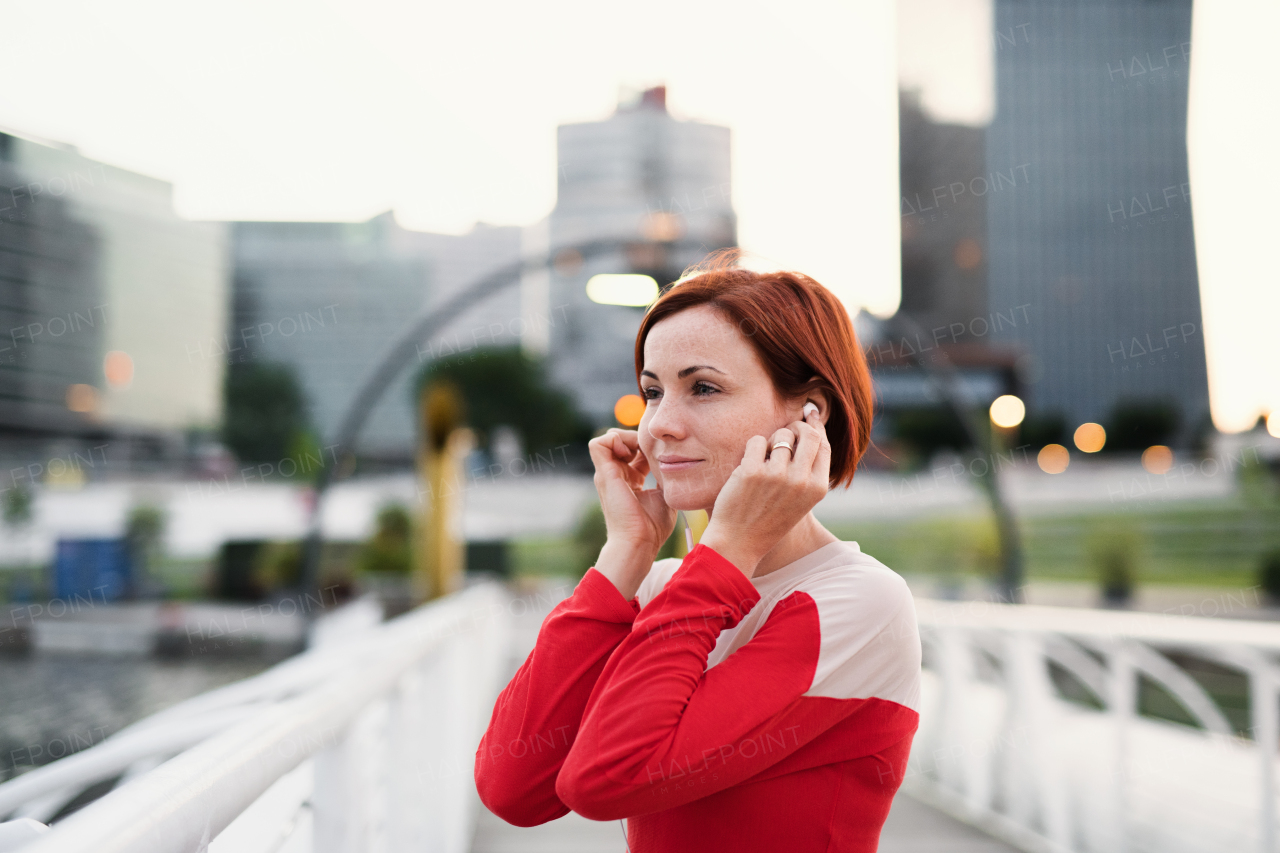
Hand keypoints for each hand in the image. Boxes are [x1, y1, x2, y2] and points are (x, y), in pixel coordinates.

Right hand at [587, 429, 677, 597]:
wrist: (639, 542)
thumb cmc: (653, 527)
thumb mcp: (664, 496)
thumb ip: (665, 480)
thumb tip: (677, 467)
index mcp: (630, 481)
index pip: (636, 452)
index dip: (649, 445)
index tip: (665, 450)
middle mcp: (616, 475)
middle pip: (622, 442)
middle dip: (638, 438)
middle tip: (653, 446)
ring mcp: (607, 474)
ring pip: (608, 439)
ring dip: (625, 437)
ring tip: (640, 449)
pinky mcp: (603, 473)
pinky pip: (599, 443)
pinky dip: (615, 440)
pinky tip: (632, 452)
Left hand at [699, 407, 830, 577]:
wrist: (739, 542)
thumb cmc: (768, 518)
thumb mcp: (799, 499)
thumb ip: (808, 469)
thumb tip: (811, 426)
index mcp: (817, 488)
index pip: (824, 445)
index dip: (816, 426)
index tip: (809, 415)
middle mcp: (800, 481)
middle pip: (807, 434)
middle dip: (796, 426)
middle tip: (785, 432)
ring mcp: (777, 475)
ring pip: (780, 435)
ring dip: (771, 441)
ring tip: (762, 461)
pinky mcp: (752, 471)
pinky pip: (757, 441)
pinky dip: (752, 449)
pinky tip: (747, 468)